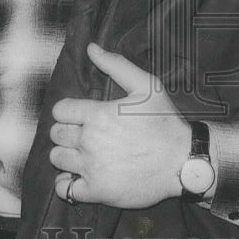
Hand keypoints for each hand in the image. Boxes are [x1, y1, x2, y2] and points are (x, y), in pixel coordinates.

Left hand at [49, 42, 191, 208]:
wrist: (182, 161)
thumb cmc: (165, 122)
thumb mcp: (146, 86)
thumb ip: (116, 65)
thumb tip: (91, 48)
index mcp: (97, 115)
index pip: (60, 110)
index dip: (68, 111)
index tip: (80, 116)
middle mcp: (89, 141)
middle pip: (56, 134)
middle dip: (66, 131)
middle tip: (83, 134)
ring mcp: (92, 167)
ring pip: (57, 158)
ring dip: (66, 154)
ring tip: (83, 153)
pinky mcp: (97, 191)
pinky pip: (66, 189)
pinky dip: (67, 183)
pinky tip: (78, 176)